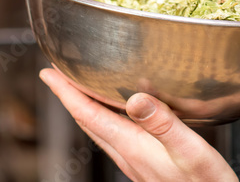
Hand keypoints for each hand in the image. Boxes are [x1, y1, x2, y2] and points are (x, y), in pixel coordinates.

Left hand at [40, 68, 238, 181]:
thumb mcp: (191, 150)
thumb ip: (164, 124)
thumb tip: (137, 97)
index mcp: (133, 146)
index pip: (89, 115)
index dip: (66, 93)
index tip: (48, 73)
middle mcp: (128, 154)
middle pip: (89, 122)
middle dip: (71, 97)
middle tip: (57, 76)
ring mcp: (136, 162)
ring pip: (100, 131)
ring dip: (86, 109)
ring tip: (80, 91)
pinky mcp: (147, 166)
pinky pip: (115, 138)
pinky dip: (106, 119)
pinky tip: (119, 116)